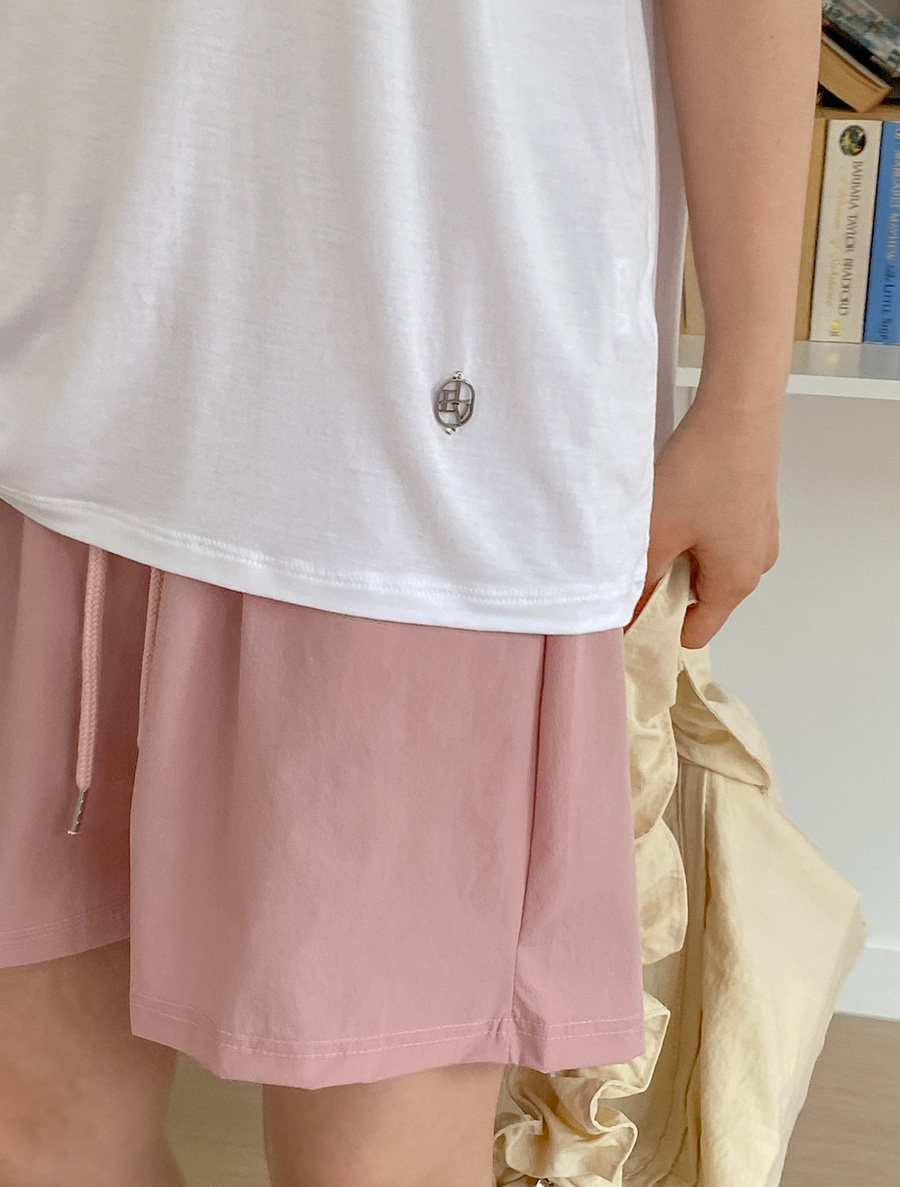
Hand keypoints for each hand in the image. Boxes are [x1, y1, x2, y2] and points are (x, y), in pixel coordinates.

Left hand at [627, 387, 781, 648]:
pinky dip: (694, 534)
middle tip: (636, 557)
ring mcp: (759, 537)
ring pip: (706, 566)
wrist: (739, 411)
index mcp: (736, 583)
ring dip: (678, 556)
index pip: (693, 634)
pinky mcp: (755, 511)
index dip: (656, 628)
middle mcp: (756, 566)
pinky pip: (718, 540)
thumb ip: (640, 580)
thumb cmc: (701, 473)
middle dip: (664, 588)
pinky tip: (677, 504)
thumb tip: (625, 613)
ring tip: (657, 525)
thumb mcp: (658, 533)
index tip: (626, 610)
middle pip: (700, 601)